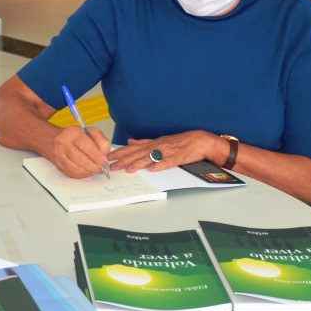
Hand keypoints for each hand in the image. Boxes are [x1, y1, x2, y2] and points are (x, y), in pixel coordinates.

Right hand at [49, 126, 110, 178]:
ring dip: (89, 171)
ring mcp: (59, 155)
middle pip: (80, 159)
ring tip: (96, 169)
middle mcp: (63, 144)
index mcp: (72, 133)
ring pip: (76, 168)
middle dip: (94, 166)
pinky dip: (82, 175)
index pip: (86, 145)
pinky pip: (72, 174)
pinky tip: (88, 171)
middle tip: (102, 168)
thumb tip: (105, 153)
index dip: (97, 155)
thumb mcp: (89, 131)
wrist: (53, 139)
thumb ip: (100, 140)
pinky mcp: (58, 165)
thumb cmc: (73, 136)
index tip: (104, 161)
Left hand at [109, 131, 227, 172]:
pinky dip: (160, 165)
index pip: (133, 148)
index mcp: (154, 142)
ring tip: (127, 169)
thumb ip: (145, 142)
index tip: (109, 157)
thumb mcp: (161, 140)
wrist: (201, 140)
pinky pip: (168, 162)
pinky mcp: (178, 157)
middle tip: (112, 166)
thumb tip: (130, 141)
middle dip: (124, 159)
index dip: (120, 152)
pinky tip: (152, 170)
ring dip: (138, 163)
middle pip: (138, 153)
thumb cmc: (182, 141)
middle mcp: (158, 146)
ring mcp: (168, 151)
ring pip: (150, 157)